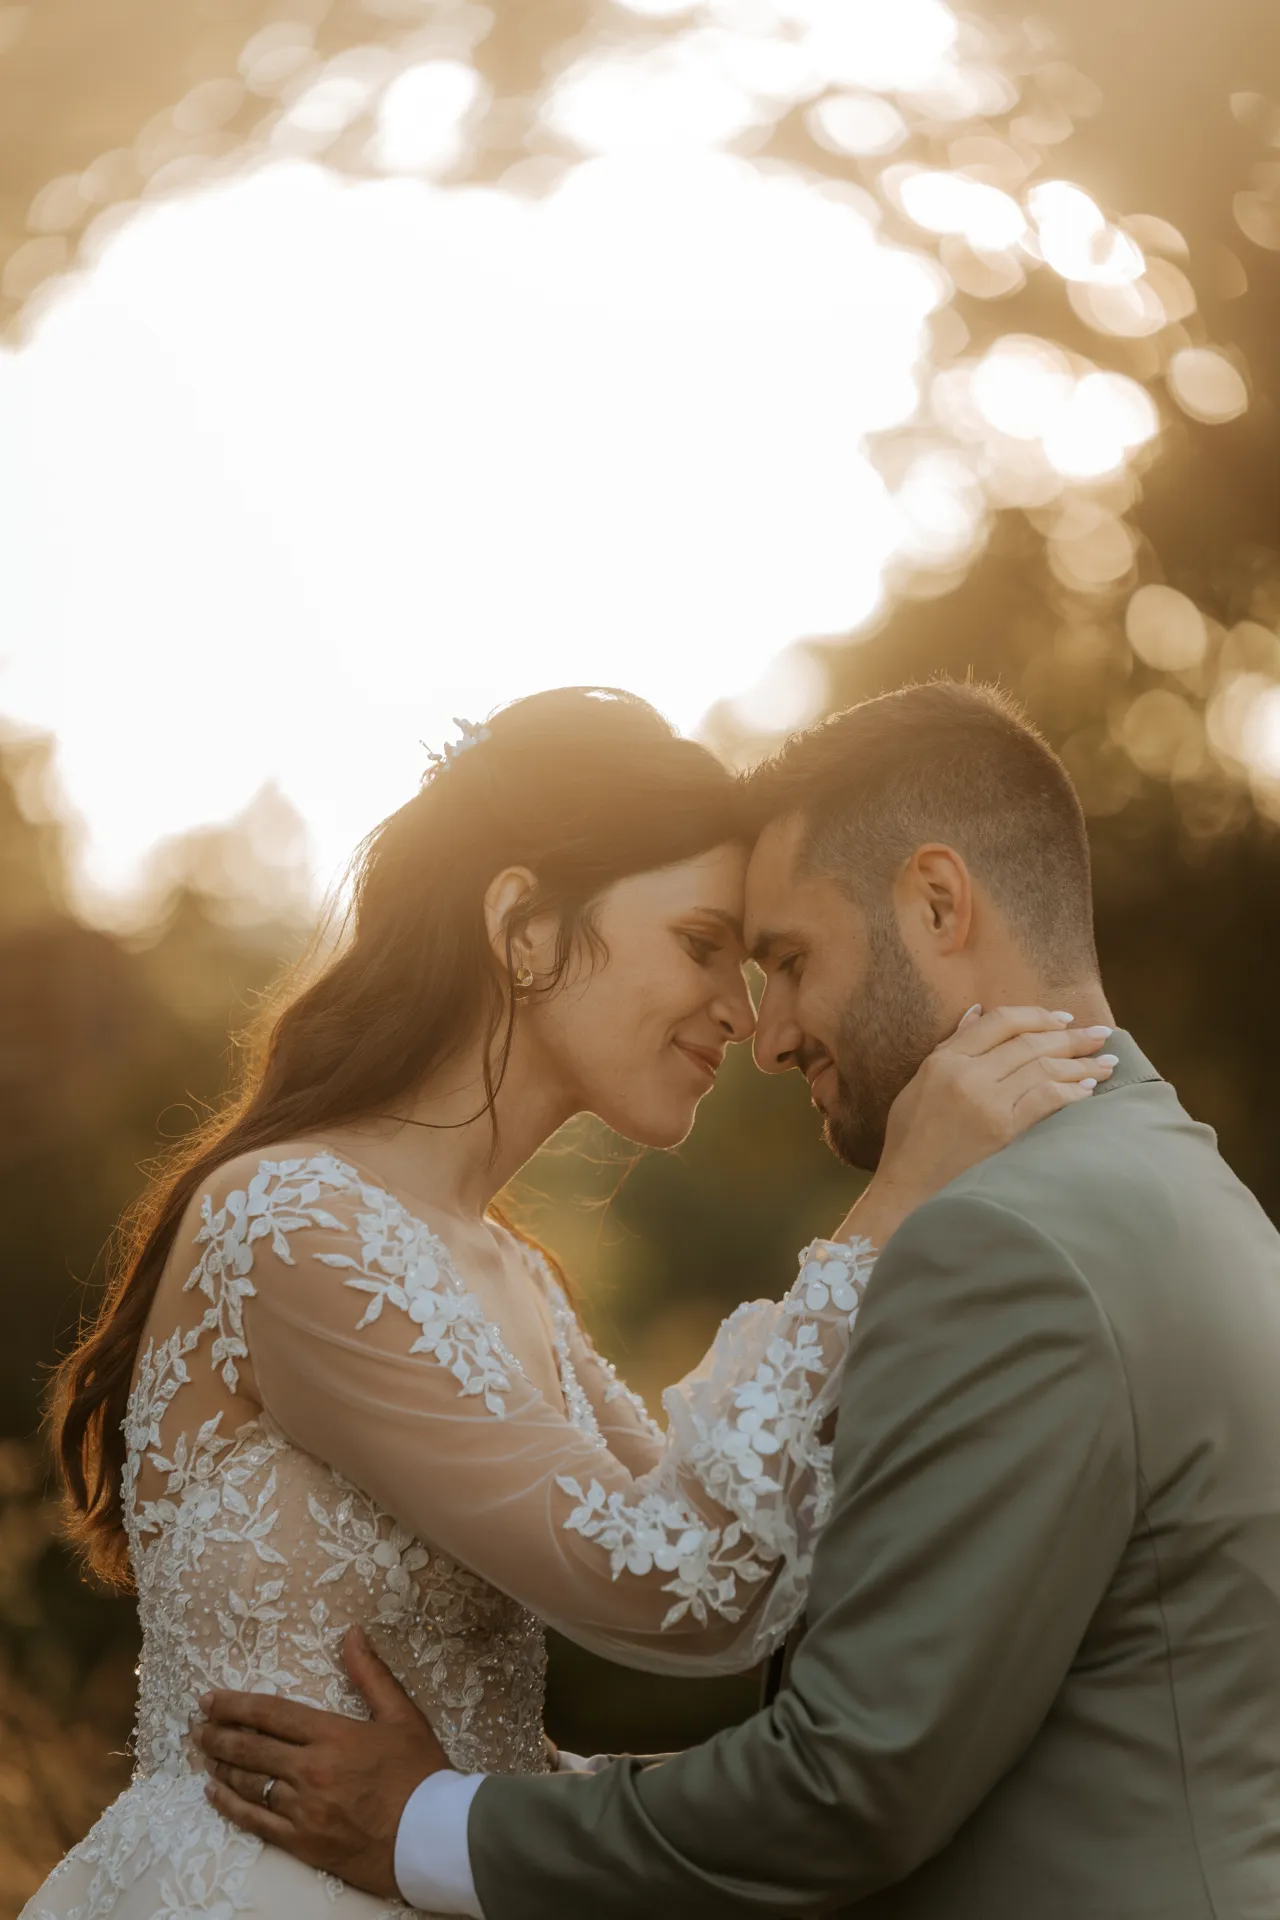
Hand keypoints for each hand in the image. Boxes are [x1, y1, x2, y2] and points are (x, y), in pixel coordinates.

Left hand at [196, 1625, 447, 1898]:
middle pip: (251, 1748)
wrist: (433, 1837)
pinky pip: (256, 1823)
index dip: (235, 1705)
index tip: (210, 1699)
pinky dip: (230, 1807)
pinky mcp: (303, 1843)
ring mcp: (304, 1810)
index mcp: (333, 1735)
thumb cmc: (420, 1773)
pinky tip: (214, 1794)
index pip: (271, 1714)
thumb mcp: (401, 1715)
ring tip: (203, 1753)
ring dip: (221, 1766)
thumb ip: (371, 1674)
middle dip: (218, 1734)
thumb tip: (352, 1634)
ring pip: (248, 1784)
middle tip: (197, 1725)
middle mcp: (311, 1771)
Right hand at [840, 1006, 1113, 1246]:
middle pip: (1029, 1042)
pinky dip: (1072, 1091)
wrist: (906, 1193)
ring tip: (1106, 1062)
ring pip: (1044, 1068)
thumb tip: (977, 1011)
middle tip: (1100, 1034)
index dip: (1038, 1015)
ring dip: (1081, 1063)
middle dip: (1071, 1036)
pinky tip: (1088, 1089)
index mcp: (943, 1060)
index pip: (1000, 1021)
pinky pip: (1047, 1099)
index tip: (1065, 1019)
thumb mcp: (918, 1085)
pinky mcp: (1003, 1131)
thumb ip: (949, 1046)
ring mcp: (985, 1103)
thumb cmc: (910, 1143)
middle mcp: (965, 1075)